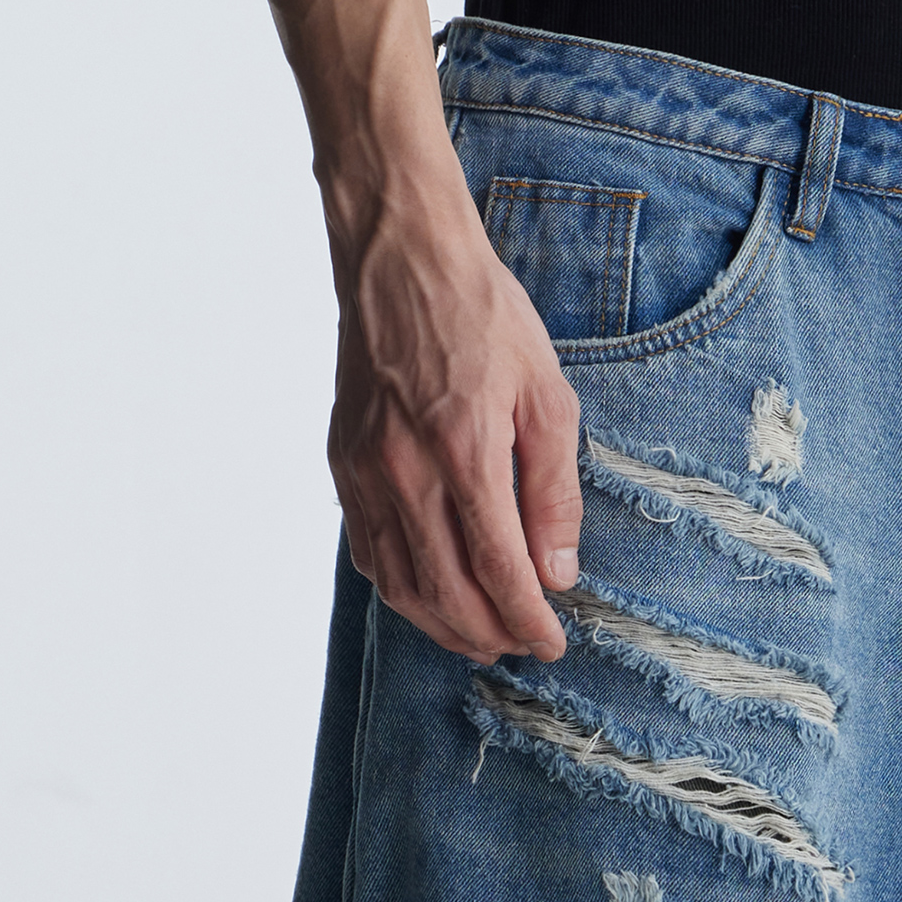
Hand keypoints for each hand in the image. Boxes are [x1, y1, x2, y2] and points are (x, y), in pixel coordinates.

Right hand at [326, 179, 583, 662]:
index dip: (528, 620)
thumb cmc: (482, 315)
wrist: (400, 257)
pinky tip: (432, 593)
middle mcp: (406, 472)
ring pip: (400, 586)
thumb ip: (554, 490)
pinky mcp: (343, 464)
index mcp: (464, 452)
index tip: (552, 642)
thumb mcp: (546, 394)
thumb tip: (558, 570)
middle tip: (522, 644)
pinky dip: (402, 589)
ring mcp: (366, 472)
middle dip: (490, 634)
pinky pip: (368, 553)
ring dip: (443, 625)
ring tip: (481, 636)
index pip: (498, 570)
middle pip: (446, 593)